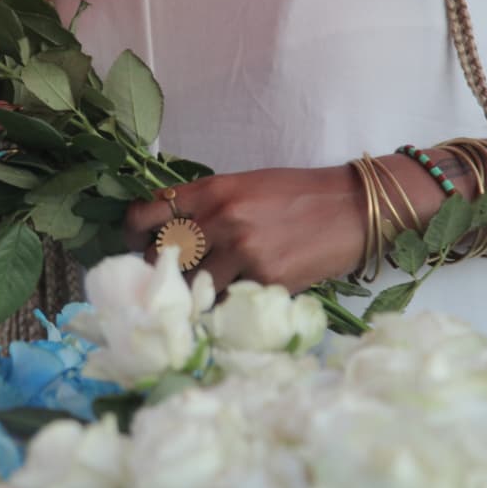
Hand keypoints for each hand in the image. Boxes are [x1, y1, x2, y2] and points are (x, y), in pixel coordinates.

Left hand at [124, 166, 367, 294]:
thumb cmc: (300, 194)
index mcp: (213, 190)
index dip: (132, 233)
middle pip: (161, 256)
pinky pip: (228, 300)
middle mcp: (221, 219)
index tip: (134, 245)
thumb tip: (171, 233)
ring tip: (205, 290)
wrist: (354, 208)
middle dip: (160, 269)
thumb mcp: (247, 186)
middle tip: (169, 276)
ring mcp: (242, 252)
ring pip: (192, 286)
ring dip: (194, 292)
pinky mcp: (265, 280)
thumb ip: (208, 205)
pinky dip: (227, 302)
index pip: (148, 213)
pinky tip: (238, 295)